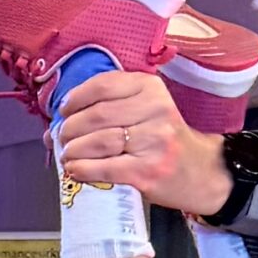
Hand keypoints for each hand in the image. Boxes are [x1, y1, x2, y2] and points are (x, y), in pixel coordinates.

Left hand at [55, 70, 233, 215]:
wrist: (200, 172)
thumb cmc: (163, 140)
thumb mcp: (146, 110)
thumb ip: (109, 108)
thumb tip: (57, 123)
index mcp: (151, 88)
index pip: (103, 85)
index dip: (75, 99)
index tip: (64, 111)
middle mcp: (155, 109)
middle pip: (97, 115)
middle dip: (70, 128)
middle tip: (63, 139)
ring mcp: (153, 141)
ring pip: (99, 141)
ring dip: (73, 150)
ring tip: (68, 155)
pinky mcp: (148, 171)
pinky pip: (106, 168)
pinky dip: (83, 170)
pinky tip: (75, 171)